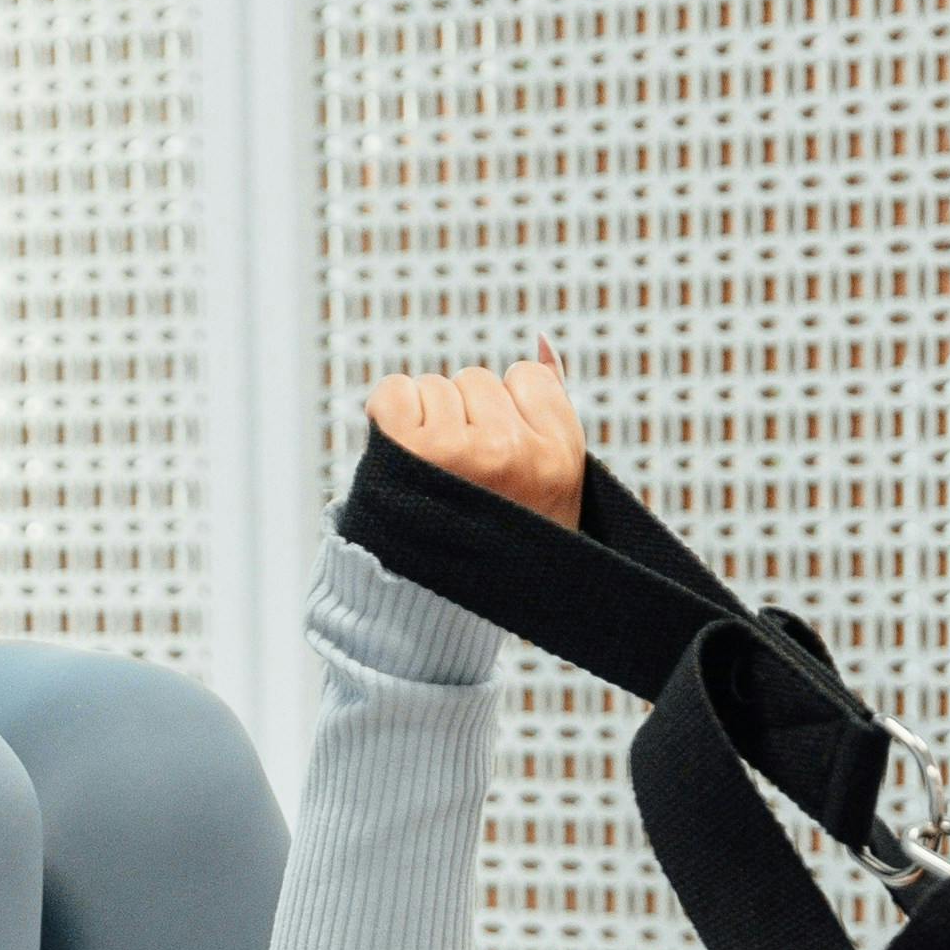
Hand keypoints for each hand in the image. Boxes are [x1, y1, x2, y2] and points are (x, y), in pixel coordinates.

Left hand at [370, 353, 584, 525]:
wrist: (436, 609)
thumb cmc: (496, 545)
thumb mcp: (548, 488)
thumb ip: (548, 412)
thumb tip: (538, 340)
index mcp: (558, 458)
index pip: (526, 377)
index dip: (507, 412)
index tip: (498, 460)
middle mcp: (512, 452)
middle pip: (476, 380)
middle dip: (465, 417)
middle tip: (460, 478)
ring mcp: (458, 451)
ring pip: (435, 387)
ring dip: (426, 422)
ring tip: (431, 476)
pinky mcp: (408, 451)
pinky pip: (395, 391)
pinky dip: (390, 415)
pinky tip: (402, 457)